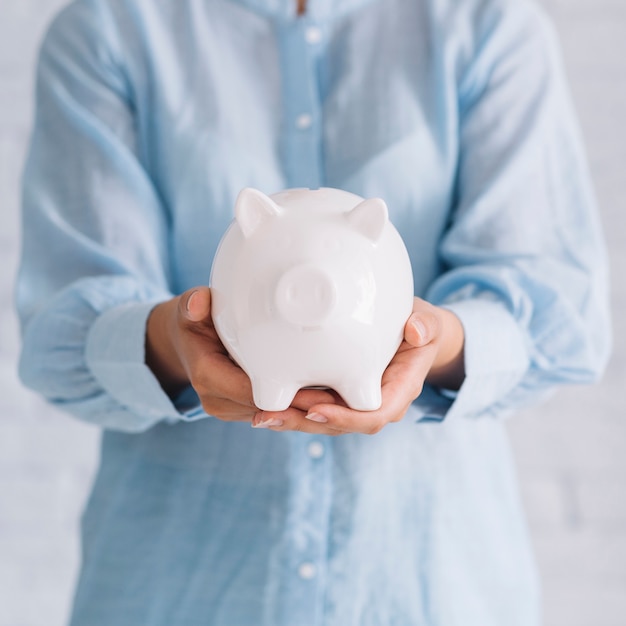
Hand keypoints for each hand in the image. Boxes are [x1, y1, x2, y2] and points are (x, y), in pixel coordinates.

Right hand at [146, 287, 334, 421]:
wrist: (185, 346)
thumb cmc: (192, 324)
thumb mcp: (188, 311)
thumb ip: (192, 305)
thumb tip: (198, 302)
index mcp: (208, 378)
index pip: (253, 392)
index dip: (288, 393)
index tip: (323, 389)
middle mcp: (220, 402)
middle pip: (272, 410)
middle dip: (308, 406)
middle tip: (347, 396)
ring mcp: (233, 410)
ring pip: (279, 417)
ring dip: (310, 411)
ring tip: (348, 399)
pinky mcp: (246, 411)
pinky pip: (279, 413)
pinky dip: (303, 407)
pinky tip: (333, 396)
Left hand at [251, 297, 464, 433]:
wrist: (413, 334)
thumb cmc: (418, 325)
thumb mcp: (427, 321)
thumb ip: (425, 325)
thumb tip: (416, 331)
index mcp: (399, 390)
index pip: (373, 415)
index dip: (344, 417)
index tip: (314, 410)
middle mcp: (377, 403)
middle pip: (341, 424)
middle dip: (304, 422)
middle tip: (269, 415)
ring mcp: (356, 402)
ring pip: (323, 420)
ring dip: (291, 420)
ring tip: (260, 415)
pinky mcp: (339, 396)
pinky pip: (315, 408)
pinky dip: (291, 408)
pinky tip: (264, 404)